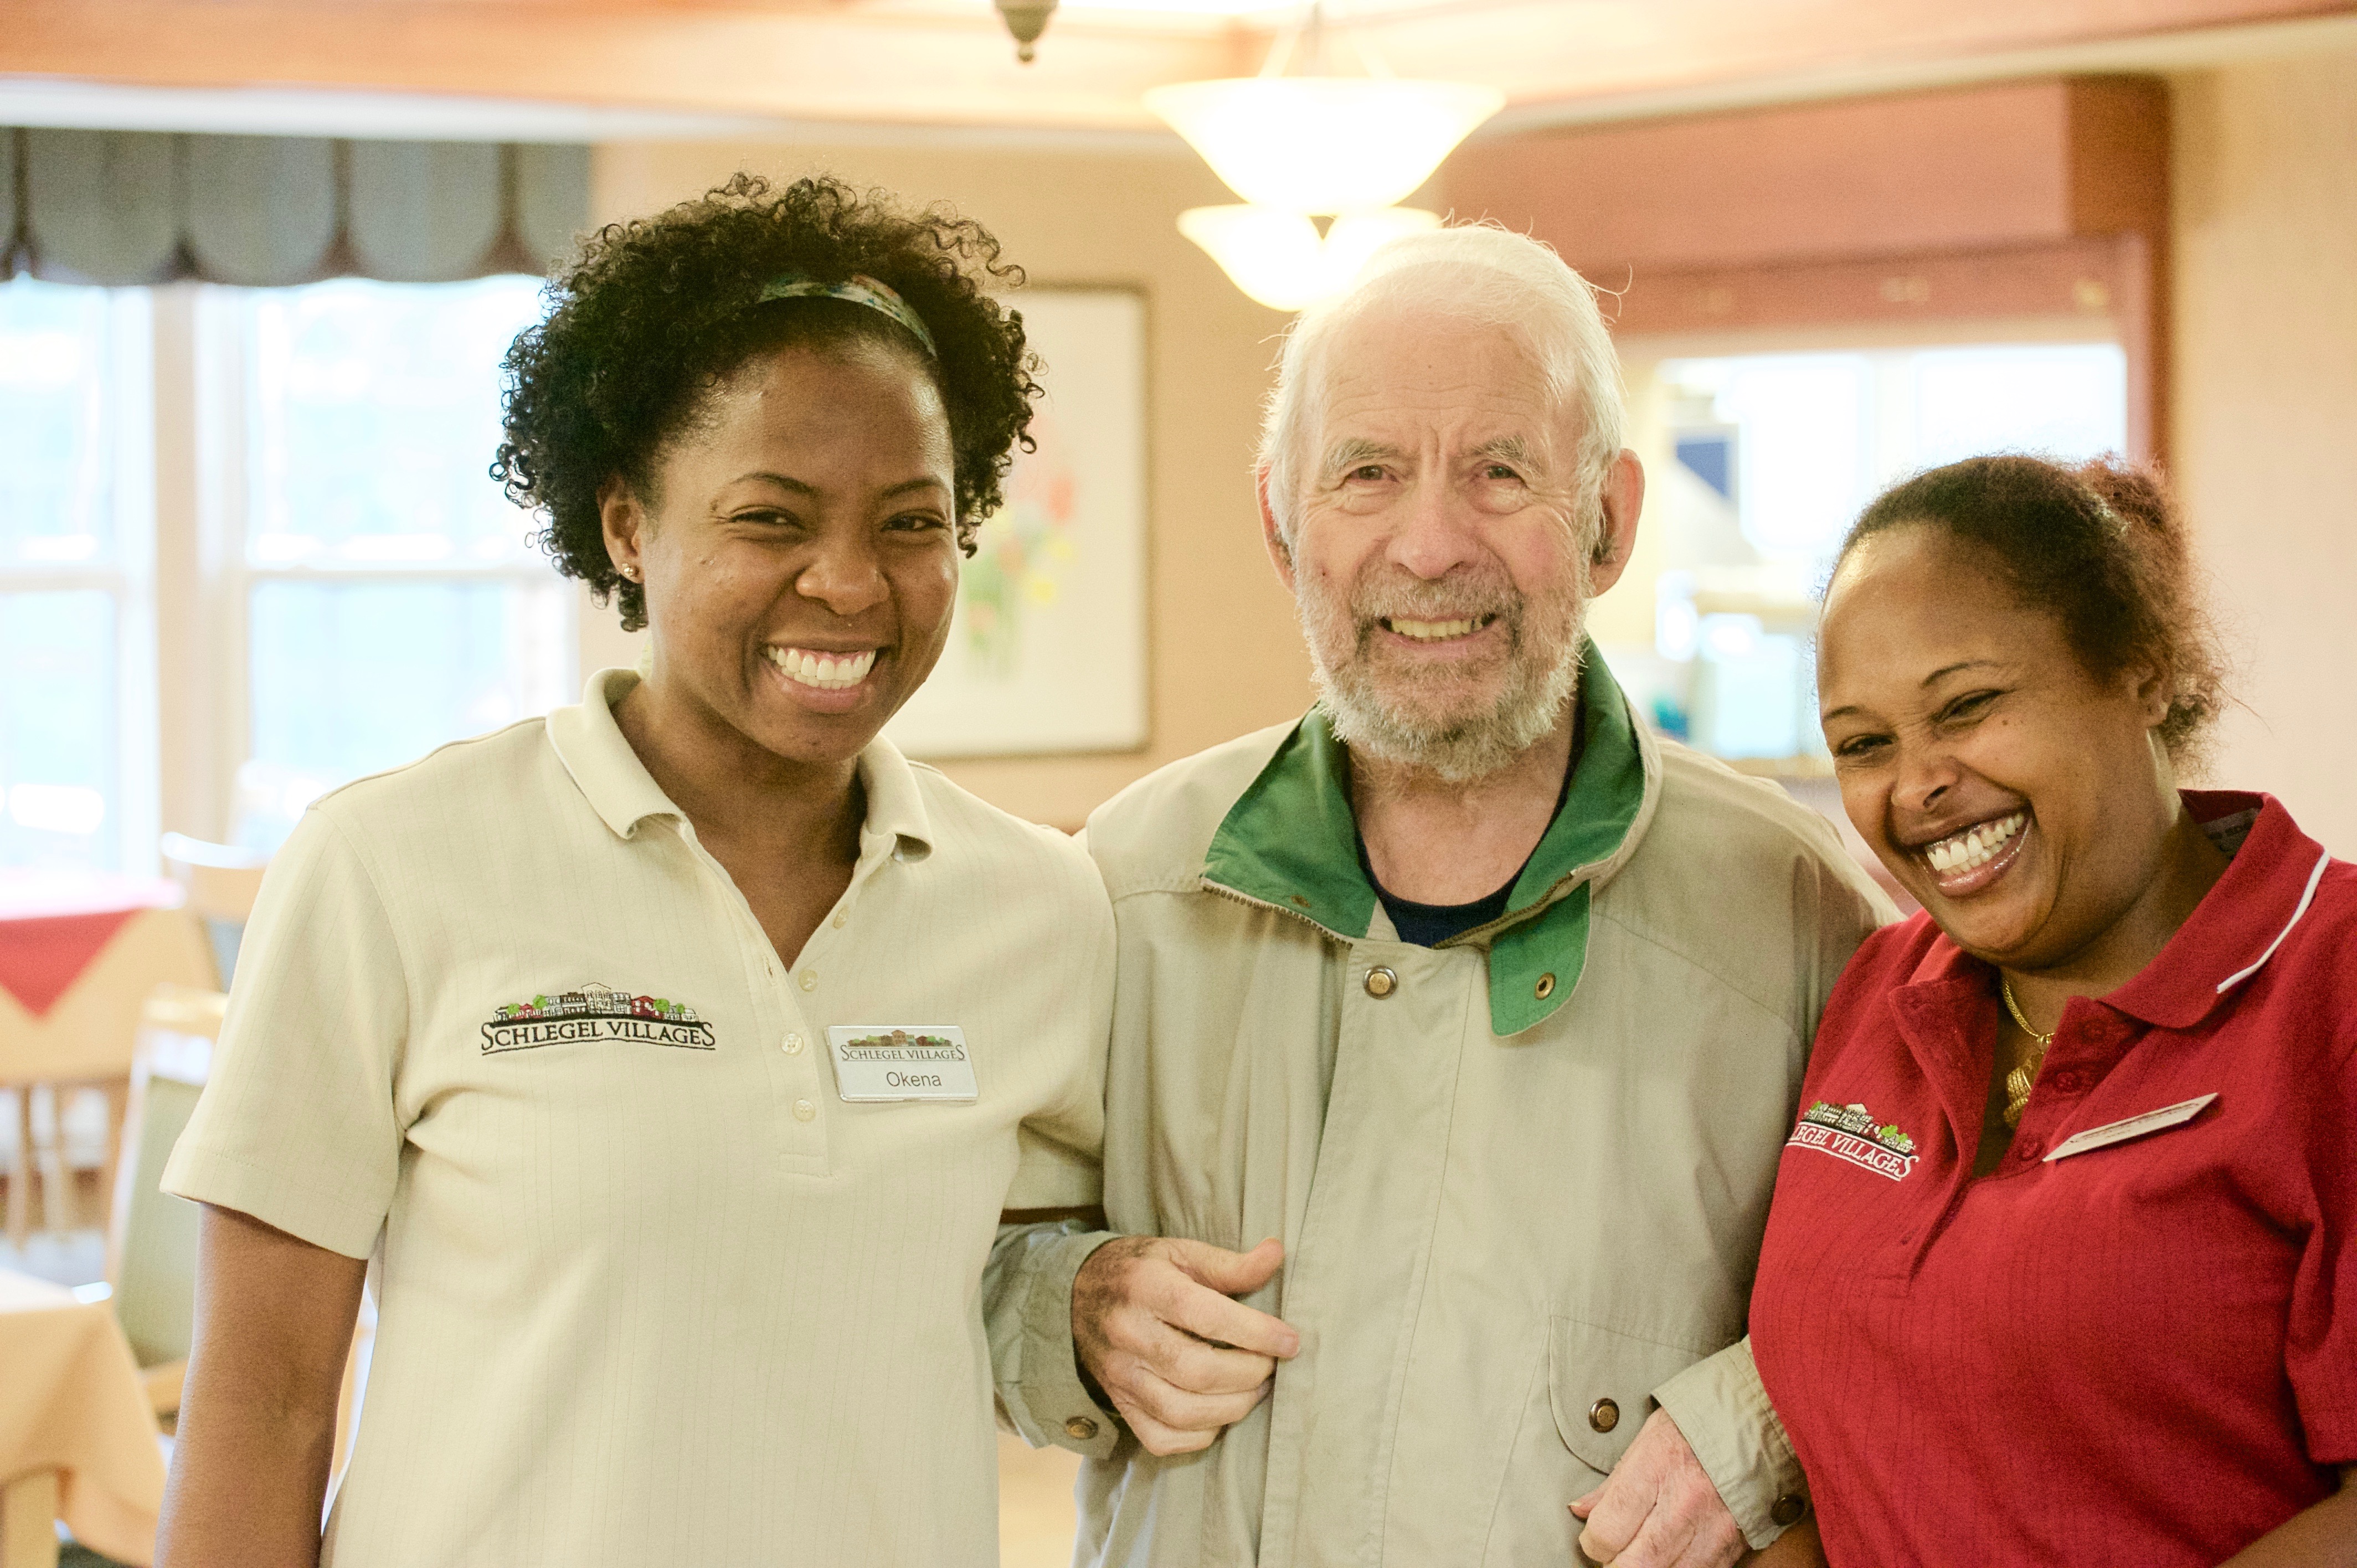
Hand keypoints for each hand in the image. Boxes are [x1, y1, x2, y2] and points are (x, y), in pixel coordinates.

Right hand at [1071, 1235, 1299, 1455]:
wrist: (1074, 1295)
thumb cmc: (1140, 1271)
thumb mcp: (1180, 1253)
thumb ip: (1229, 1264)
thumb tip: (1276, 1255)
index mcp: (1146, 1287)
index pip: (1207, 1316)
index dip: (1256, 1332)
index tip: (1291, 1341)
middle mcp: (1129, 1334)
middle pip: (1197, 1371)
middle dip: (1249, 1374)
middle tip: (1272, 1365)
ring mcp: (1120, 1376)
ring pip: (1182, 1412)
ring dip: (1233, 1407)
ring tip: (1255, 1389)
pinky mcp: (1119, 1403)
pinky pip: (1162, 1438)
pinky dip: (1200, 1435)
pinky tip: (1220, 1413)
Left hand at [1569, 1408, 1746, 1567]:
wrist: (1759, 1425)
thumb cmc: (1695, 1426)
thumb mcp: (1647, 1439)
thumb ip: (1613, 1482)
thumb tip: (1579, 1510)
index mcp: (1656, 1468)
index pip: (1607, 1530)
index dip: (1592, 1542)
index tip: (1594, 1537)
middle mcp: (1684, 1504)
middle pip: (1633, 1565)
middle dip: (1613, 1565)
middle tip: (1613, 1553)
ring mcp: (1711, 1531)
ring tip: (1640, 1554)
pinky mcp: (1731, 1549)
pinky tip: (1668, 1557)